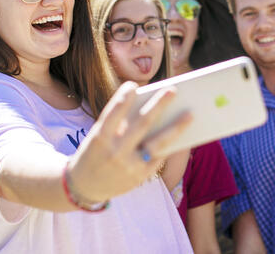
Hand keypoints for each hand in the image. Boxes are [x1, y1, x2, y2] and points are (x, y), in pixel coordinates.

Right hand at [66, 81, 191, 202]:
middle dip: (159, 106)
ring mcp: (129, 166)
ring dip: (176, 128)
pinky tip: (182, 132)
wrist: (84, 188)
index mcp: (99, 139)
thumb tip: (151, 106)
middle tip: (172, 90)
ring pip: (158, 143)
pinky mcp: (140, 176)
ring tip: (190, 114)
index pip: (111, 115)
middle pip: (142, 125)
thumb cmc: (95, 152)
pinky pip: (159, 156)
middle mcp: (115, 153)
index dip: (122, 100)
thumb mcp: (98, 137)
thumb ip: (118, 124)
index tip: (133, 85)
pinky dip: (170, 143)